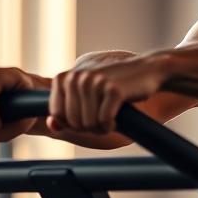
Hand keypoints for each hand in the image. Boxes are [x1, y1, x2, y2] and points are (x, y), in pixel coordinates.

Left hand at [47, 56, 165, 133]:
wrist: (147, 70)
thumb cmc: (113, 85)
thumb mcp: (85, 95)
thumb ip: (66, 110)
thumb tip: (51, 125)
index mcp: (64, 77)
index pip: (57, 115)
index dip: (73, 123)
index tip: (87, 116)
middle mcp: (76, 77)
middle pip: (73, 122)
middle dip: (89, 127)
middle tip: (102, 117)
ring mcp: (94, 82)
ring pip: (89, 124)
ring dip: (101, 127)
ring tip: (110, 116)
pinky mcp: (112, 89)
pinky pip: (104, 121)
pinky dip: (111, 125)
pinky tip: (117, 116)